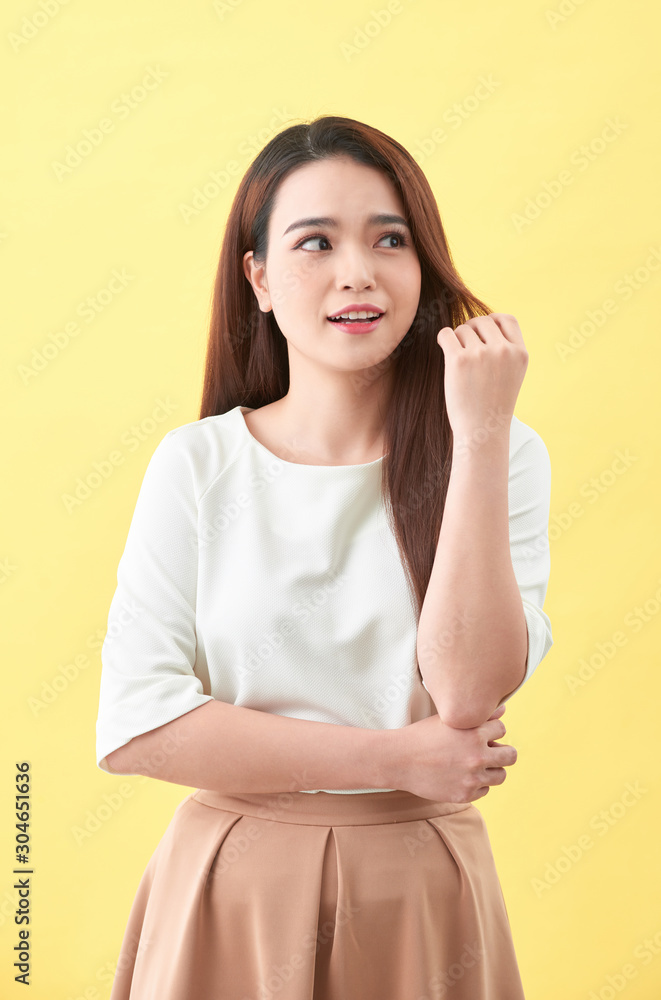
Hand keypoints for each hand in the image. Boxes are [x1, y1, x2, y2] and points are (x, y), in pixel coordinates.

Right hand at [395, 703, 516, 802]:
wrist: (399, 760)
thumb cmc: (422, 735)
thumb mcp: (448, 720)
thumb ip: (478, 716)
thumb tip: (503, 711)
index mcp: (474, 733)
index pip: (502, 729)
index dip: (491, 729)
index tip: (481, 732)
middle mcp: (477, 756)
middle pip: (510, 755)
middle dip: (501, 751)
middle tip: (489, 751)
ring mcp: (472, 778)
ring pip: (501, 775)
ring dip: (492, 769)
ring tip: (475, 764)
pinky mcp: (465, 794)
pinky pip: (485, 790)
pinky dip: (477, 784)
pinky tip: (462, 776)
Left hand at [436, 313, 528, 441]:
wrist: (482, 432)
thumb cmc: (493, 404)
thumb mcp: (512, 374)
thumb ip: (506, 349)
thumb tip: (486, 322)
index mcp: (520, 353)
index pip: (507, 319)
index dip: (492, 321)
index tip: (482, 332)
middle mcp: (503, 351)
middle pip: (482, 321)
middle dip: (472, 331)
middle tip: (466, 349)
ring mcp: (481, 354)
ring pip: (463, 329)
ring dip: (458, 340)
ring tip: (460, 362)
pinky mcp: (459, 360)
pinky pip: (446, 334)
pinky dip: (443, 339)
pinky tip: (445, 349)